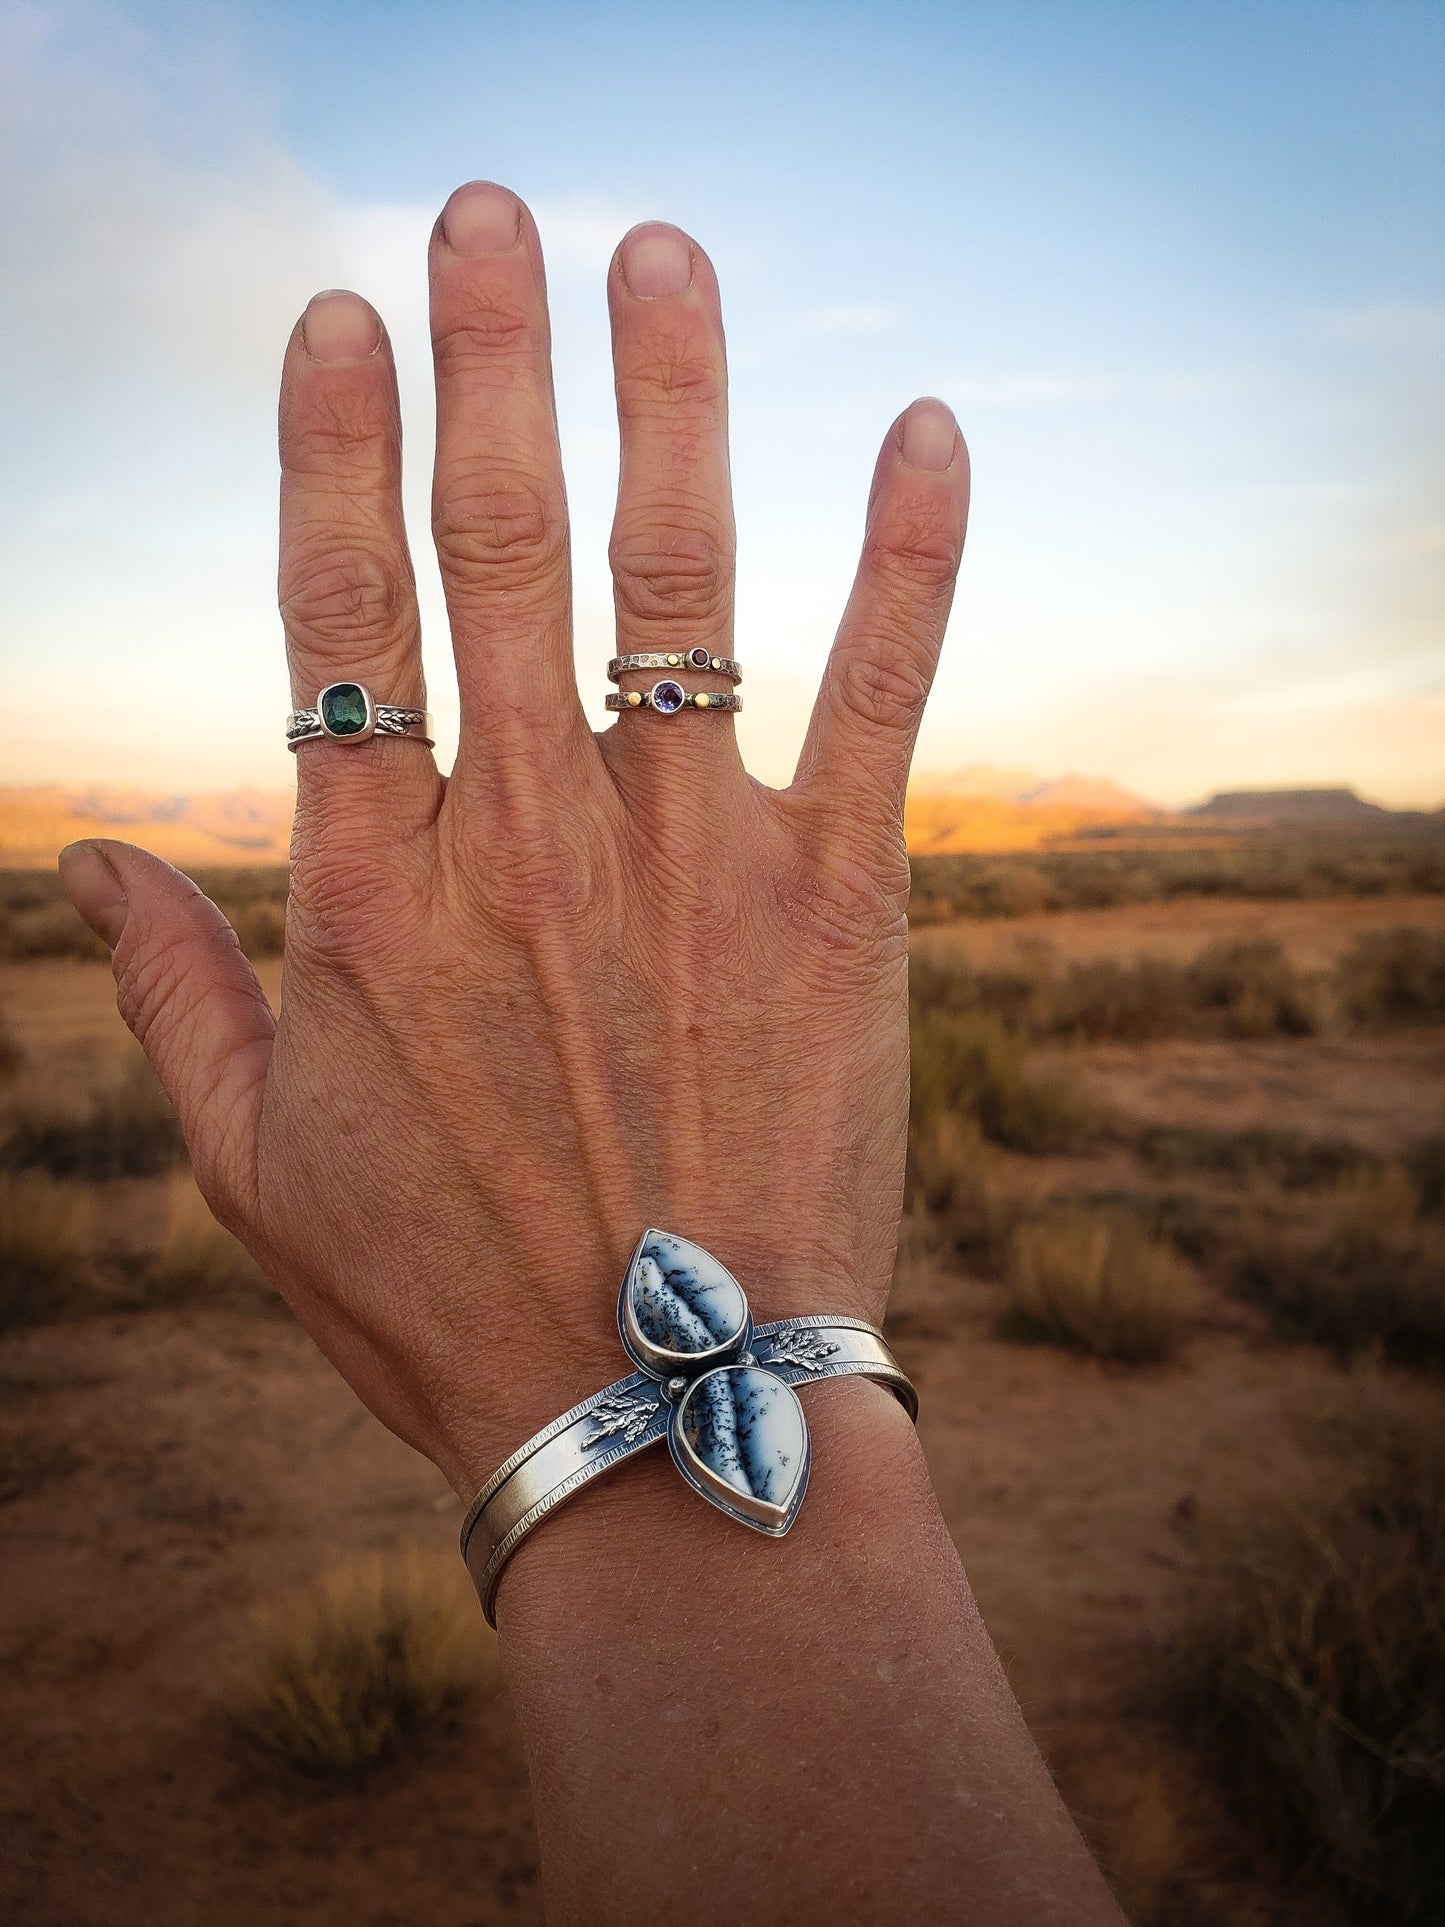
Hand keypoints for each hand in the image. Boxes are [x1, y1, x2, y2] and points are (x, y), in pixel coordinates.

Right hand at [60, 181, 968, 1502]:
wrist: (663, 1422)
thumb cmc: (442, 1298)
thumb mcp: (254, 1164)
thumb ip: (171, 990)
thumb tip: (82, 855)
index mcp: (376, 890)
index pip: (340, 603)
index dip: (335, 440)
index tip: (343, 313)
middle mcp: (530, 838)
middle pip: (498, 540)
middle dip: (489, 357)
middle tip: (488, 208)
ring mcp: (695, 856)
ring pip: (678, 572)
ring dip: (669, 395)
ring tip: (656, 250)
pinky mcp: (842, 899)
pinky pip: (887, 688)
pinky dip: (914, 551)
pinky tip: (928, 423)